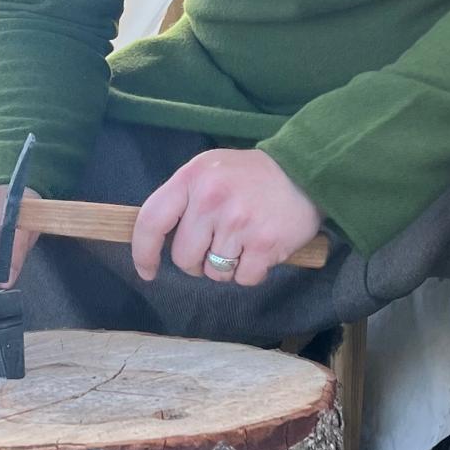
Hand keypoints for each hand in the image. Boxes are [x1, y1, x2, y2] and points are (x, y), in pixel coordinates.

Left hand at [132, 148, 322, 287]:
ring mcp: (238, 222)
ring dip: (227, 266)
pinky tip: (261, 248)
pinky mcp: (264, 243)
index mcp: (192, 177)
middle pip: (183, 258)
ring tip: (244, 241)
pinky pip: (243, 279)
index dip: (143, 252)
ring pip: (214, 273)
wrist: (306, 170)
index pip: (151, 221)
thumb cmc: (251, 175)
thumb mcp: (210, 170)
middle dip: (197, 261)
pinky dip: (252, 271)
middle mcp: (211, 199)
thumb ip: (183, 198)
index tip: (147, 270)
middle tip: (217, 244)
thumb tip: (157, 238)